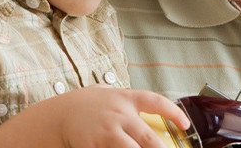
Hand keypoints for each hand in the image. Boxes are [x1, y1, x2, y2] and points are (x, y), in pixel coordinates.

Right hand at [0, 85, 189, 147]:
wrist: (56, 116)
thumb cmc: (84, 107)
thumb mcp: (106, 97)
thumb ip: (127, 104)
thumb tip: (150, 114)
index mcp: (125, 98)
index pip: (155, 102)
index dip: (173, 112)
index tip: (185, 123)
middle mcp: (120, 114)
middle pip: (150, 137)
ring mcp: (109, 131)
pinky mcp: (97, 144)